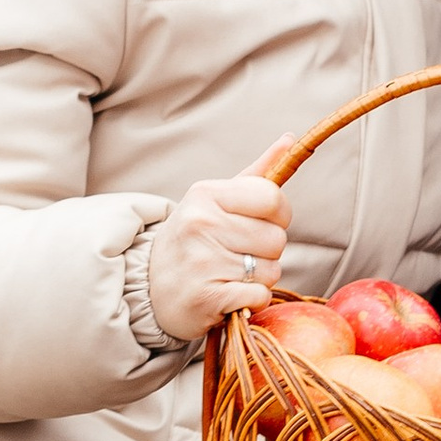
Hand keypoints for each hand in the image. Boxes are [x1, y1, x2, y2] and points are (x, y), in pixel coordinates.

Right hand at [145, 151, 290, 343]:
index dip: (279, 215)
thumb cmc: (194, 239)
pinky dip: (252, 300)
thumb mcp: (216, 200)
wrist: (150, 287)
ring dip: (259, 277)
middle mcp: (201, 224)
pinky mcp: (207, 298)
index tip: (262, 223)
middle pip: (277, 239)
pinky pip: (260, 296)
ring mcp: (202, 262)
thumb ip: (256, 175)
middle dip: (267, 250)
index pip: (273, 199)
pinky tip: (229, 294)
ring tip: (230, 273)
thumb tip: (289, 139)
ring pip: (272, 270)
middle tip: (238, 253)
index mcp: (205, 194)